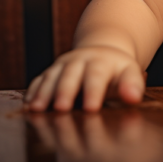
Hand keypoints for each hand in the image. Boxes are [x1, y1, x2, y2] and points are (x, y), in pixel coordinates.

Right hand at [24, 45, 146, 111]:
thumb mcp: (130, 73)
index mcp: (101, 61)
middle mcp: (79, 61)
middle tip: (62, 108)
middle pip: (70, 75)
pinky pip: (39, 80)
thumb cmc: (118, 71)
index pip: (97, 76)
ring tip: (37, 109)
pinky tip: (28, 105)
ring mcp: (63, 65)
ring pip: (51, 77)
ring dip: (43, 93)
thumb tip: (134, 97)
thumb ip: (133, 85)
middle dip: (65, 92)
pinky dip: (33, 92)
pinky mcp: (51, 72)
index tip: (92, 108)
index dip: (93, 91)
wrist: (102, 52)